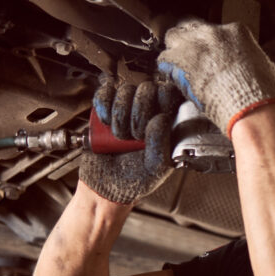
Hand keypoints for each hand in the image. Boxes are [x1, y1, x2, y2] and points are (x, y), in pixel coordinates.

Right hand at [79, 76, 180, 204]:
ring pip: (126, 89)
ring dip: (120, 116)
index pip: (171, 94)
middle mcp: (149, 110)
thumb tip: (160, 119)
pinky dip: (103, 107)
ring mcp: (126, 106)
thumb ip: (161, 146)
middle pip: (148, 88)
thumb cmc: (135, 179)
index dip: (162, 104)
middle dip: (138, 115)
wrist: (103, 187)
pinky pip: (104, 92)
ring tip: (120, 137)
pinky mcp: (104, 107)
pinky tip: (105, 123)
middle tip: (134, 136)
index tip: (153, 123)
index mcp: (167, 122)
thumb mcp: (155, 169)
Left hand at [157, 21, 274, 135]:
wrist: (251, 107)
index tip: (211, 55)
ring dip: (176, 52)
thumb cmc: (261, 92)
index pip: (215, 31)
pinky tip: (173, 77)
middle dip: (190, 43)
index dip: (211, 45)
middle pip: (191, 29)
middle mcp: (214, 33)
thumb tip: (246, 65)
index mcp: (236, 32)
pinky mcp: (181, 61)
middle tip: (191, 60)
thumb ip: (248, 58)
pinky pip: (165, 58)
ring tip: (179, 68)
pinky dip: (168, 68)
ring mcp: (195, 45)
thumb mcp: (263, 66)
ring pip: (174, 38)